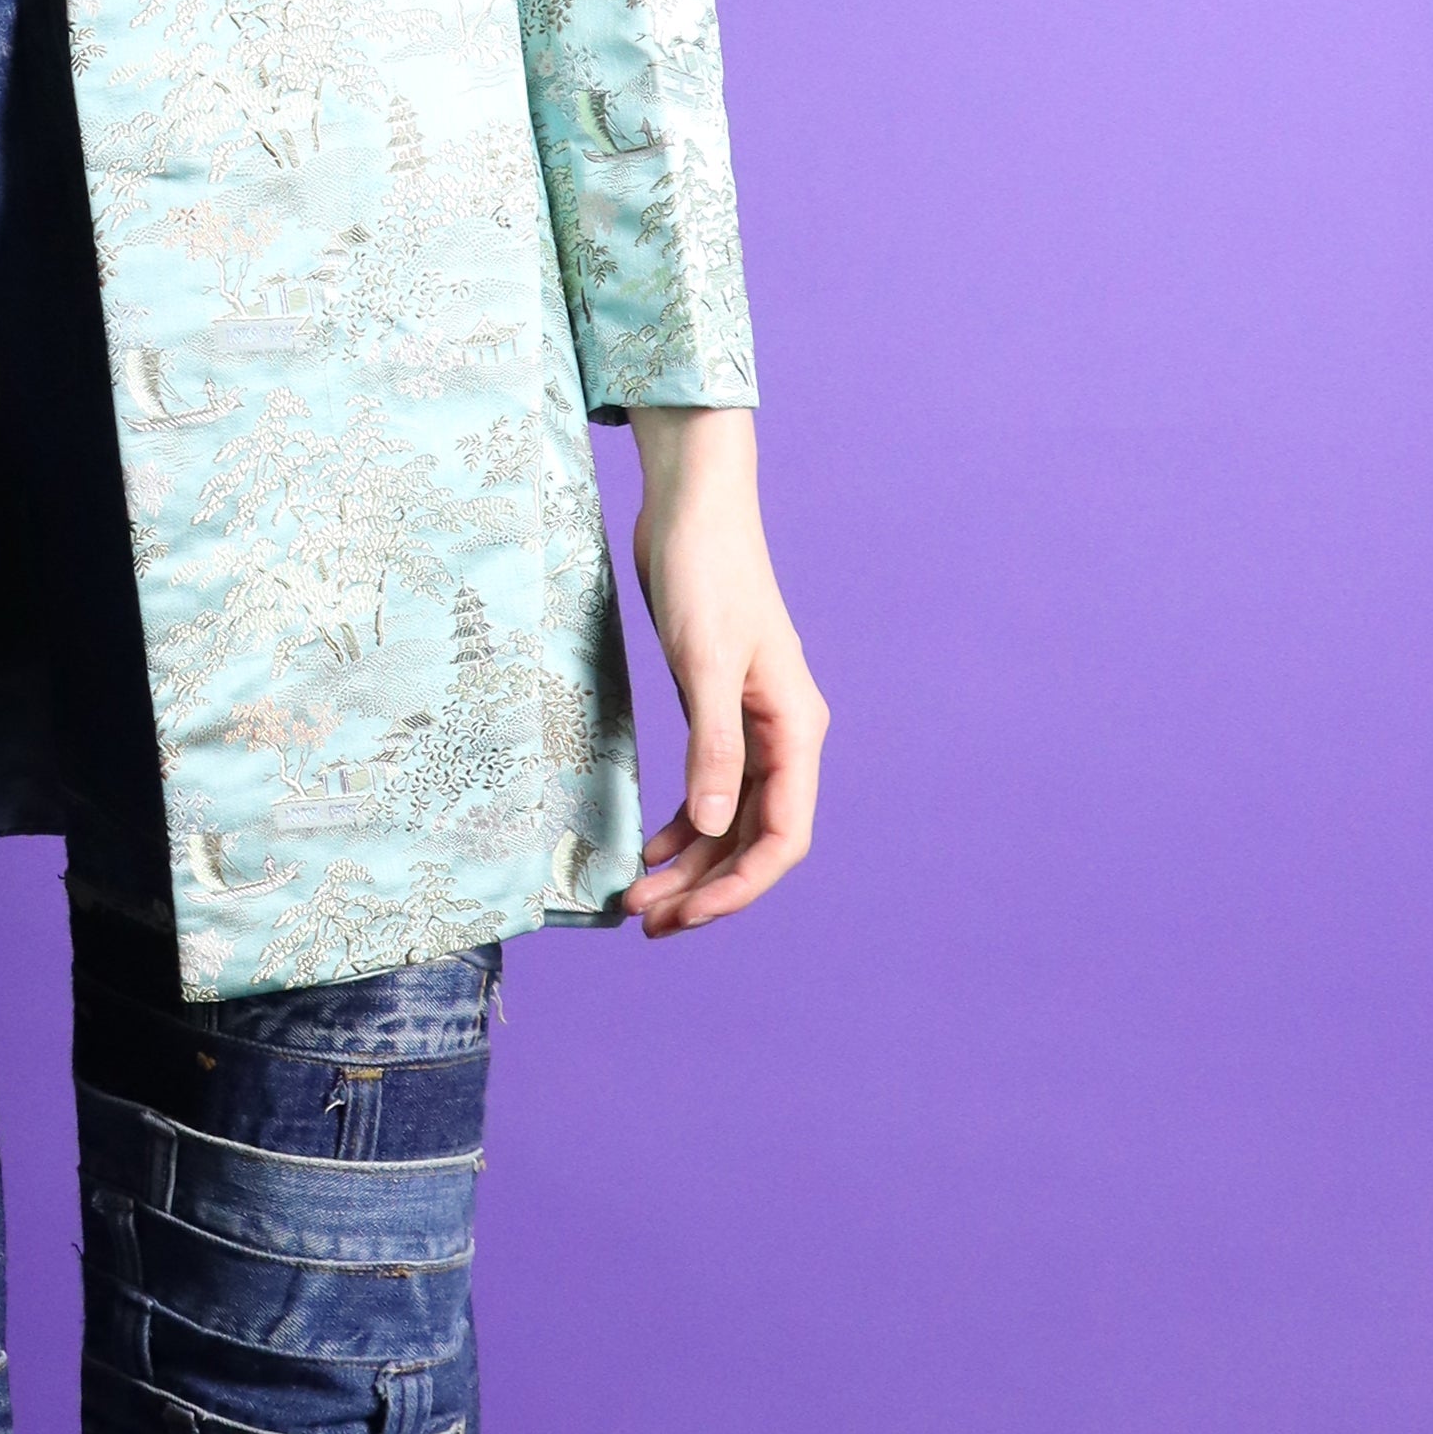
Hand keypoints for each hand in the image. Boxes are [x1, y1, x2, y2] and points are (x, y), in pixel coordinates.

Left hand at [618, 406, 825, 937]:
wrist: (692, 510)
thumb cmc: (707, 573)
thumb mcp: (704, 661)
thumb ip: (713, 746)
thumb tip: (708, 829)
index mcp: (795, 730)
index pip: (781, 835)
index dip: (738, 885)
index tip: (687, 915)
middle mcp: (781, 737)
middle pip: (752, 838)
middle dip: (704, 887)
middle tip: (646, 922)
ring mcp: (750, 726)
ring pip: (725, 819)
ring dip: (687, 864)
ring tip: (637, 901)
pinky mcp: (717, 711)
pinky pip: (708, 788)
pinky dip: (680, 824)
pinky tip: (647, 848)